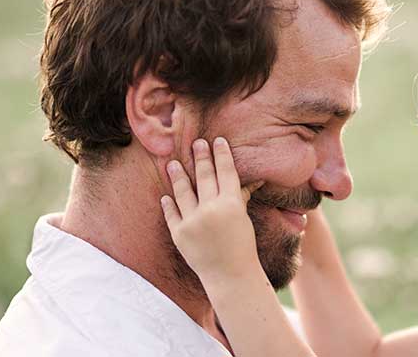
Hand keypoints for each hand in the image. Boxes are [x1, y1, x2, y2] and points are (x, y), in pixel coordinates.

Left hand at [160, 137, 263, 280]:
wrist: (230, 276)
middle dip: (200, 157)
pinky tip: (165, 195)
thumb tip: (252, 179)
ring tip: (172, 163)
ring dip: (177, 175)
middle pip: (203, 176)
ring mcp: (193, 222)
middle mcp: (211, 210)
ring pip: (182, 192)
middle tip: (196, 142)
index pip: (225, 172)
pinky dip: (168, 204)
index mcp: (231, 204)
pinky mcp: (179, 234)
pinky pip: (171, 214)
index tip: (217, 141)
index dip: (221, 155)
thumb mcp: (243, 219)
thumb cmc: (242, 247)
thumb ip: (240, 197)